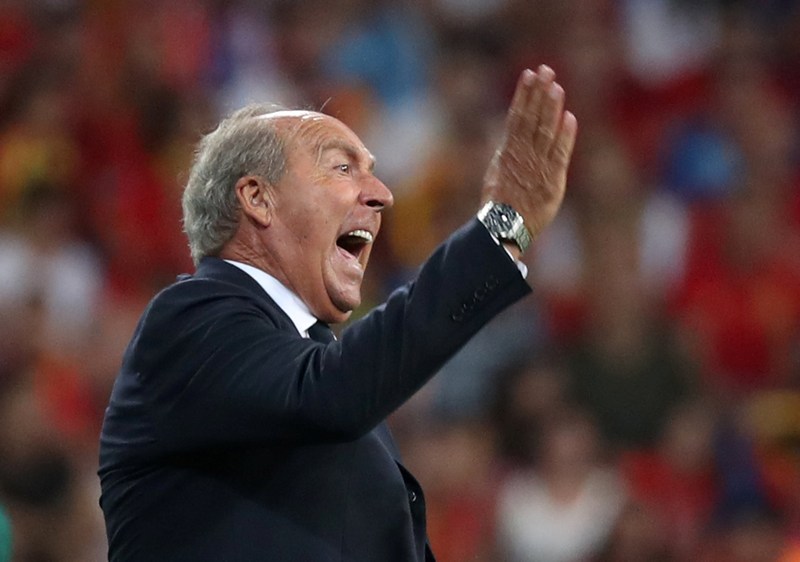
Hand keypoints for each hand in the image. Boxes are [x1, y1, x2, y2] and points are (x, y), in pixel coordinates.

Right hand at [482, 66, 577, 243]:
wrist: (504, 229)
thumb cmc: (500, 206)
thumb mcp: (497, 176)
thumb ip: (506, 155)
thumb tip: (506, 137)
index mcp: (507, 153)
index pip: (517, 117)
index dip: (523, 95)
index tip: (528, 75)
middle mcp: (521, 156)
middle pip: (531, 118)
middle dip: (538, 93)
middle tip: (545, 69)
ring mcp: (536, 167)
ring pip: (544, 131)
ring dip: (550, 108)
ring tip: (556, 86)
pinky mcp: (551, 181)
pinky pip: (559, 154)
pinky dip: (565, 136)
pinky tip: (569, 117)